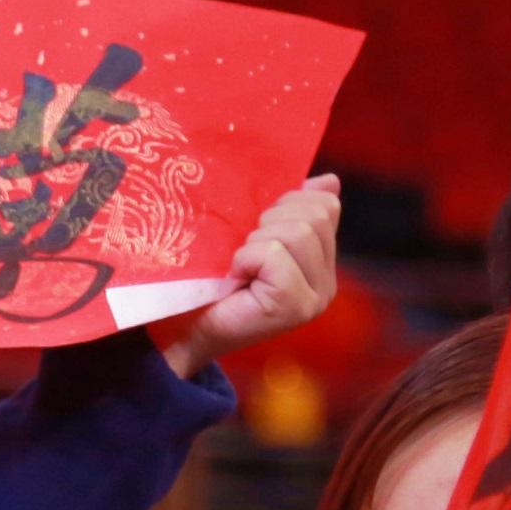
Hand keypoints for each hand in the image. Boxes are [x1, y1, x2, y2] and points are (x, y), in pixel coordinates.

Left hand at [165, 175, 339, 379]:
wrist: (180, 328)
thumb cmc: (211, 281)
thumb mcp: (254, 237)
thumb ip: (292, 212)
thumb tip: (330, 180)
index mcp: (323, 264)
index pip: (326, 207)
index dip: (287, 203)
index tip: (257, 229)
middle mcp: (326, 285)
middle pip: (315, 216)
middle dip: (271, 223)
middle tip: (245, 253)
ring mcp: (314, 299)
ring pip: (298, 232)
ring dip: (256, 242)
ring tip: (240, 267)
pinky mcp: (293, 306)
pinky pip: (275, 254)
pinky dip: (247, 258)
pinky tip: (235, 278)